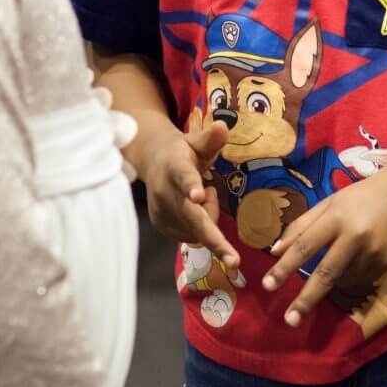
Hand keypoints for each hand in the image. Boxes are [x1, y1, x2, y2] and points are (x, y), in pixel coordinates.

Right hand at [143, 122, 239, 270]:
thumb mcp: (196, 141)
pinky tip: (194, 207)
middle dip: (214, 240)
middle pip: (193, 218)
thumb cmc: (182, 151)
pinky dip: (199, 226)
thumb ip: (211, 139)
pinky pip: (191, 236)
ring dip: (209, 217)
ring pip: (197, 229)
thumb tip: (223, 126)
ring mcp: (161, 212)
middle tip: (234, 260)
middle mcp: (165, 192)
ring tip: (203, 194)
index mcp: (175, 166)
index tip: (198, 195)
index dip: (191, 186)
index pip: (184, 176)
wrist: (152, 161)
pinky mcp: (162, 226)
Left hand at [262, 168, 386, 325]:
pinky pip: (360, 281)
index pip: (305, 246)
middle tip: (289, 320)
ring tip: (342, 255)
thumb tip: (275, 251)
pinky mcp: (386, 265)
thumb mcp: (327, 204)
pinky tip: (356, 257)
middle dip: (306, 299)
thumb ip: (301, 225)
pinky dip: (350, 276)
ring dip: (332, 280)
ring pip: (342, 280)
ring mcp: (373, 253)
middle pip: (326, 274)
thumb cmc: (357, 197)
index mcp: (336, 218)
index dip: (284, 267)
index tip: (267, 285)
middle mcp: (355, 237)